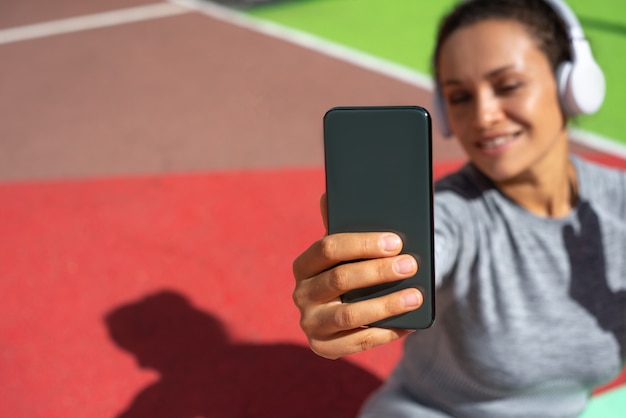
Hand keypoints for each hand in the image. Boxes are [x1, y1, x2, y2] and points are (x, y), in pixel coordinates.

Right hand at [292, 195, 422, 358]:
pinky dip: (386, 331)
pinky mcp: (323, 348)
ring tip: (416, 296)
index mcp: (304, 265)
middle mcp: (301, 294)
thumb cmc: (353, 270)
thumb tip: (329, 194)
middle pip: (340, 279)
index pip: (327, 249)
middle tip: (410, 264)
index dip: (362, 244)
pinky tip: (409, 322)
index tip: (395, 241)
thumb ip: (341, 224)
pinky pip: (357, 341)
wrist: (348, 310)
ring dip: (386, 304)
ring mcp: (310, 323)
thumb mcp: (348, 250)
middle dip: (378, 271)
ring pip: (349, 314)